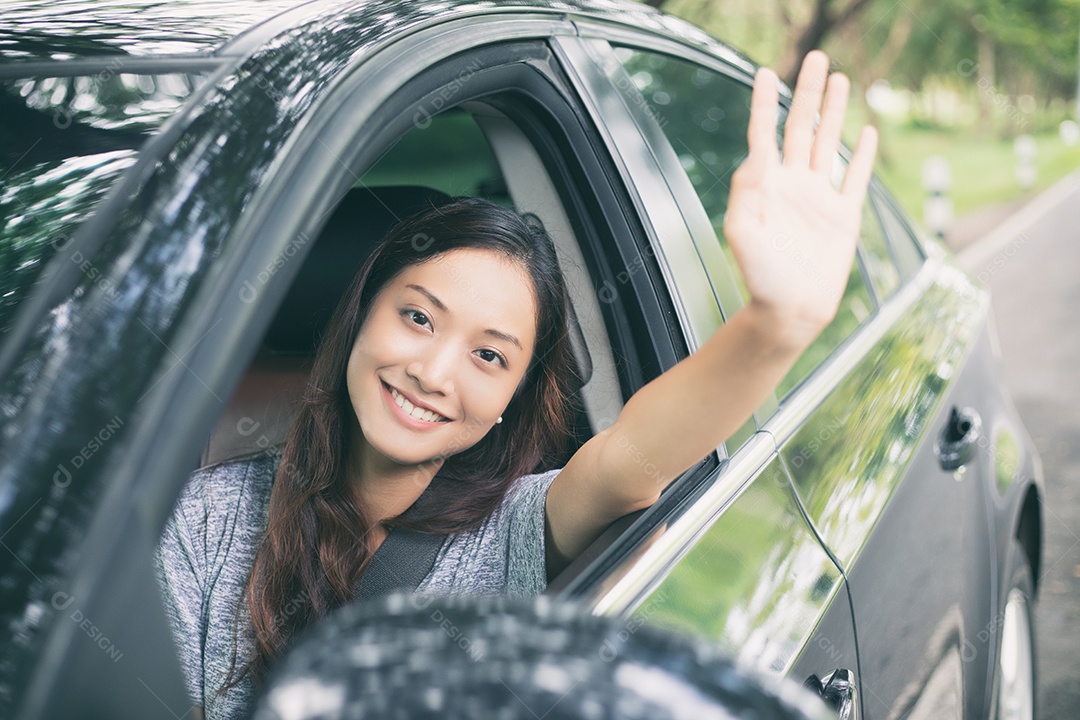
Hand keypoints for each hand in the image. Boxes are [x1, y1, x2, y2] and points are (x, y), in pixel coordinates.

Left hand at [723, 50, 877, 349]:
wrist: (790, 310)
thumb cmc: (759, 278)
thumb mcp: (742, 233)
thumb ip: (747, 192)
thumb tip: (756, 157)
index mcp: (765, 186)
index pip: (765, 133)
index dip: (765, 103)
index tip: (765, 73)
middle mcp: (793, 185)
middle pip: (800, 127)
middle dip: (807, 93)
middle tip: (815, 58)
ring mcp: (819, 198)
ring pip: (828, 143)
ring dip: (833, 111)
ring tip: (838, 79)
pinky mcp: (844, 215)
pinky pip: (855, 177)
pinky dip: (862, 154)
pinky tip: (866, 131)